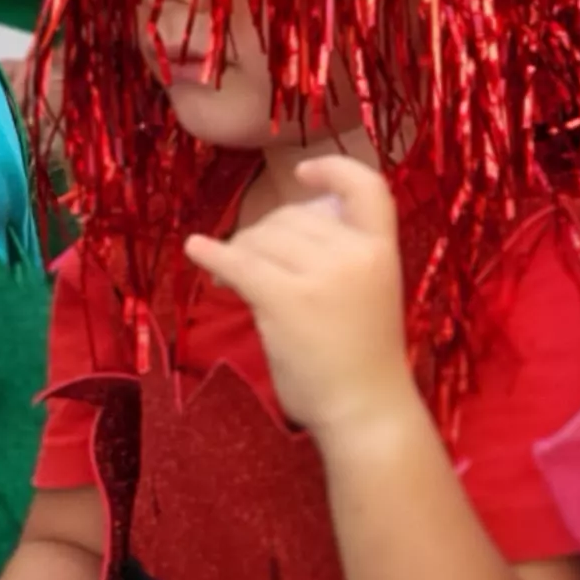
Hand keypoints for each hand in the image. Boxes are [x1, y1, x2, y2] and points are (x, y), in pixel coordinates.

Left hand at [183, 157, 417, 440]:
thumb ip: (342, 255)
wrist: (366, 409)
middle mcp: (356, 253)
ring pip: (263, 237)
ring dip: (241, 251)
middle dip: (264, 234)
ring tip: (232, 279)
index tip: (304, 172)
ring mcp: (322, 275)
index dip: (335, 170)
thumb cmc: (364, 358)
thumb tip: (283, 228)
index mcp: (383, 249)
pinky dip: (211, 254)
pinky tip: (195, 249)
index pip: (368, 187)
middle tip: (248, 264)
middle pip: (294, 216)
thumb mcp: (372, 291)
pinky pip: (239, 262)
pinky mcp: (285, 299)